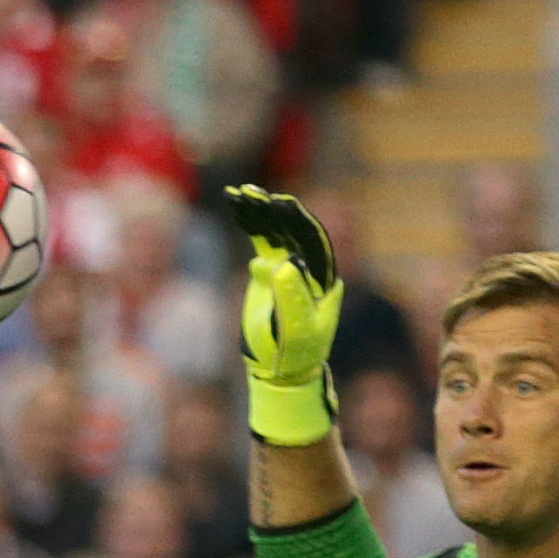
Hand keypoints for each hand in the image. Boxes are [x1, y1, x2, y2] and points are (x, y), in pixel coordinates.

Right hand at [222, 183, 343, 447]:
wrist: (281, 365)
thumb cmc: (294, 352)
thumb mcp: (296, 331)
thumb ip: (292, 298)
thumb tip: (283, 263)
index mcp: (322, 278)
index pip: (311, 242)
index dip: (296, 222)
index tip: (279, 204)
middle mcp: (308, 266)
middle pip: (293, 230)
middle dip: (275, 211)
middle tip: (256, 193)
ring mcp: (288, 265)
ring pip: (275, 231)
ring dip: (259, 211)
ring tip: (240, 192)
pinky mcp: (268, 270)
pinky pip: (260, 240)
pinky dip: (250, 223)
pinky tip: (237, 205)